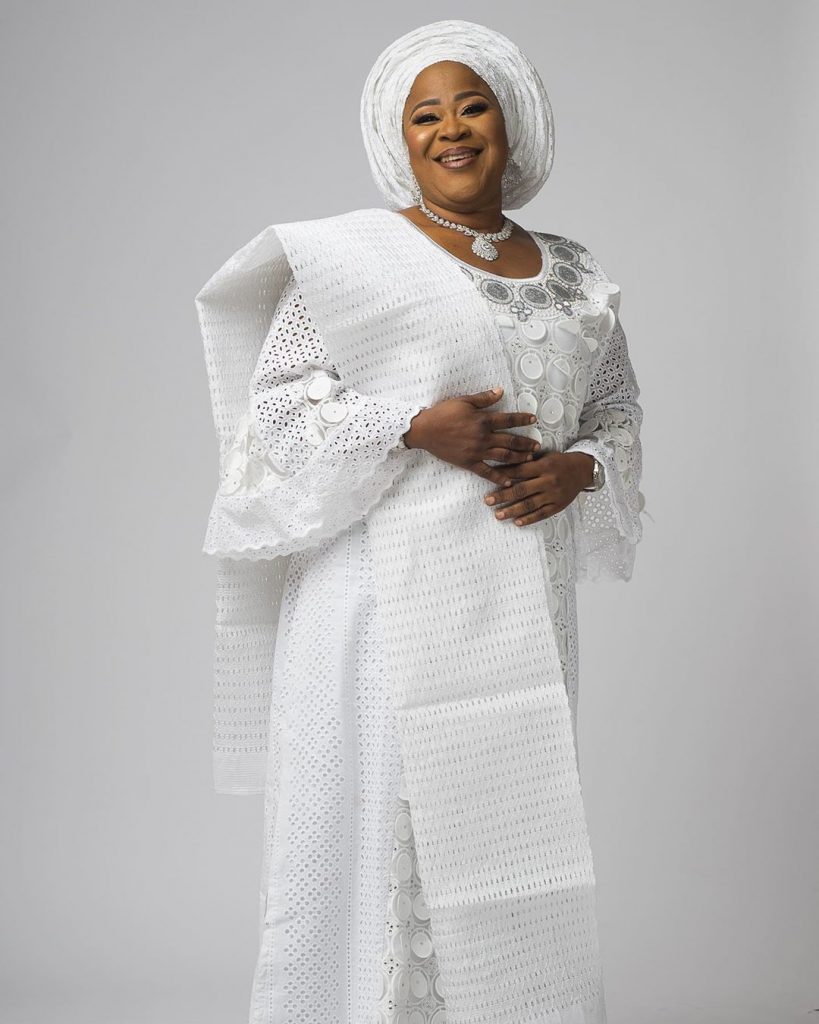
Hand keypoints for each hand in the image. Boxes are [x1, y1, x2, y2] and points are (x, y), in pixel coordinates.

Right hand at [403, 387, 541, 486]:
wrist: (425, 430)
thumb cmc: (443, 413)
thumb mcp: (464, 401)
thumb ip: (484, 398)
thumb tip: (500, 391)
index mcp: (483, 420)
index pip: (509, 420)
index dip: (523, 419)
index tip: (534, 420)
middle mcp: (483, 437)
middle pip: (510, 441)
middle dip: (526, 443)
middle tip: (537, 445)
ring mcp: (477, 452)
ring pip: (503, 457)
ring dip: (518, 458)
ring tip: (529, 459)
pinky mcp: (469, 463)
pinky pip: (487, 472)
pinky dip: (499, 477)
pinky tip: (509, 481)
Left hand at [483, 450, 595, 525]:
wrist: (583, 470)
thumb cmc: (560, 462)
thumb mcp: (545, 456)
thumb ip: (528, 461)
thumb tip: (506, 465)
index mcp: (544, 466)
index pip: (520, 471)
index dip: (504, 475)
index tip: (490, 479)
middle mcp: (548, 481)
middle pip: (522, 489)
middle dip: (503, 496)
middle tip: (488, 501)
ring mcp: (553, 495)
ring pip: (530, 504)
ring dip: (512, 510)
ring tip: (498, 515)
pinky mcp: (558, 506)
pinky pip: (542, 514)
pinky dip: (529, 519)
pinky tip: (517, 522)